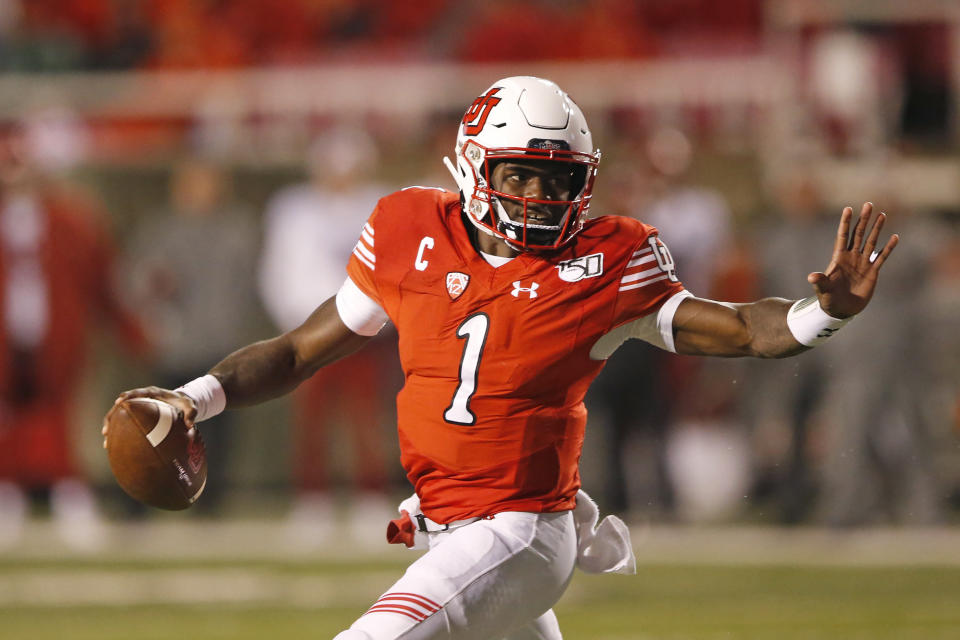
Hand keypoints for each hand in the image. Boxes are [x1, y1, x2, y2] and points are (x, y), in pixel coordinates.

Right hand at [102, 386, 197, 448]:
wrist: (181, 404)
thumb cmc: (185, 404)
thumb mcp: (190, 406)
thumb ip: (191, 413)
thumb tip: (190, 425)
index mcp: (152, 393)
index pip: (136, 393)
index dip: (126, 397)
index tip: (119, 402)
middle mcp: (141, 399)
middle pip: (121, 406)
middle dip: (112, 415)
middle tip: (107, 428)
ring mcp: (137, 408)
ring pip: (119, 416)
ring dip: (111, 426)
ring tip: (106, 440)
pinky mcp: (137, 416)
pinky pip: (125, 424)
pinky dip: (119, 433)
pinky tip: (115, 446)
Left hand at [808, 202, 898, 317]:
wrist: (841, 310)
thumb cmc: (828, 299)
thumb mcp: (823, 290)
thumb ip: (820, 282)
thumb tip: (811, 277)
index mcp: (838, 258)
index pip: (843, 236)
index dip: (845, 223)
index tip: (848, 208)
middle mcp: (851, 257)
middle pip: (858, 234)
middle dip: (863, 220)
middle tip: (868, 204)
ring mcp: (862, 263)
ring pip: (871, 241)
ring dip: (877, 229)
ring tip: (882, 214)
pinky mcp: (872, 272)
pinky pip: (882, 257)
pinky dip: (888, 248)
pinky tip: (895, 237)